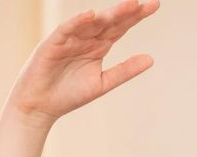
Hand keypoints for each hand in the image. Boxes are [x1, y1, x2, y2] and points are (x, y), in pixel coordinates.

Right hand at [9, 1, 158, 127]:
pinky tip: (92, 15)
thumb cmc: (69, 94)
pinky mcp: (54, 43)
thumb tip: (151, 59)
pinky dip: (79, 22)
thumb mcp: (103, 83)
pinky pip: (67, 29)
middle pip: (110, 21)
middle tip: (145, 2)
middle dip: (127, 11)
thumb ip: (125, 70)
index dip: (136, 16)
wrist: (41, 105)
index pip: (121, 27)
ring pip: (92, 22)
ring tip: (128, 5)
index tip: (154, 5)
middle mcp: (86, 37)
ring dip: (110, 14)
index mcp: (99, 45)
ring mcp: (70, 38)